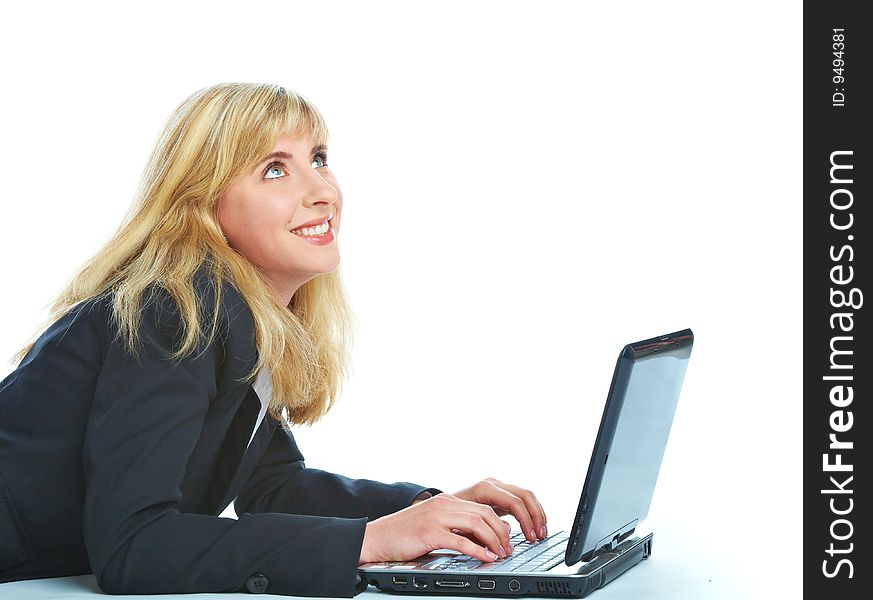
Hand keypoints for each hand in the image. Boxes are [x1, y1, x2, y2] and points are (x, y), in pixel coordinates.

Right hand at [359, 493, 512, 564]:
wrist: (376, 537)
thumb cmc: (403, 534)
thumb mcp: (433, 523)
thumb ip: (454, 525)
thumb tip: (482, 537)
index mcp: (446, 500)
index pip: (482, 507)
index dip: (499, 524)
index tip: (506, 540)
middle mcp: (443, 504)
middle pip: (484, 514)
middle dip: (501, 532)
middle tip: (507, 549)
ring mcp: (436, 517)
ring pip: (476, 524)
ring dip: (493, 540)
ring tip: (499, 554)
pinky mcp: (429, 532)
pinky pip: (461, 541)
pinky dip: (478, 551)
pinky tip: (485, 558)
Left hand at [452, 477, 547, 543]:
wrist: (439, 507)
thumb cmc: (449, 516)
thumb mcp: (463, 524)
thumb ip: (483, 528)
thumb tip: (506, 531)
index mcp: (484, 488)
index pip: (514, 501)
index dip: (526, 519)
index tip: (530, 537)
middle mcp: (493, 484)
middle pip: (524, 494)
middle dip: (535, 516)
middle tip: (540, 536)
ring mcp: (497, 487)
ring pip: (526, 495)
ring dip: (537, 514)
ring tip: (541, 533)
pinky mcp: (500, 494)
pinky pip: (522, 499)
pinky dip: (531, 512)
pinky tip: (534, 527)